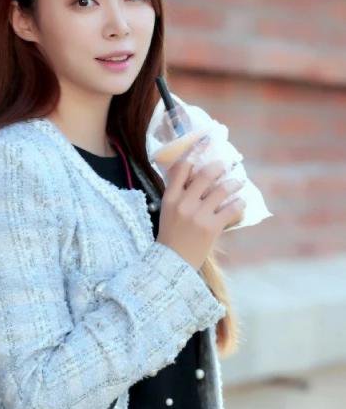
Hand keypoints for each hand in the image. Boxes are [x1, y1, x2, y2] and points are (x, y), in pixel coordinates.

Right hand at [158, 145, 246, 270]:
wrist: (171, 265)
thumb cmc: (170, 237)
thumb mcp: (168, 212)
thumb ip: (179, 194)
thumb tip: (196, 175)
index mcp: (170, 198)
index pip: (181, 168)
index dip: (195, 152)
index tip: (205, 143)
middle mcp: (184, 204)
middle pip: (205, 175)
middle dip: (220, 166)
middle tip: (227, 164)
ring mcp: (199, 216)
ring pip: (222, 190)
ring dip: (234, 183)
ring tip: (239, 182)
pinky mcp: (212, 228)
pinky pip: (232, 209)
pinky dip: (239, 204)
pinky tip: (241, 202)